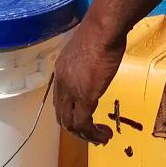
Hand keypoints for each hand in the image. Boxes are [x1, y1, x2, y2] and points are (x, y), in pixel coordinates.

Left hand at [52, 12, 126, 145]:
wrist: (103, 28)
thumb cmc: (100, 32)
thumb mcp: (87, 49)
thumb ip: (87, 63)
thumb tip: (97, 67)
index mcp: (61, 71)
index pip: (60, 100)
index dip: (71, 113)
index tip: (87, 118)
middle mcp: (62, 83)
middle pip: (62, 115)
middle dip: (77, 128)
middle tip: (93, 133)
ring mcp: (72, 91)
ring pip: (71, 124)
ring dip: (86, 135)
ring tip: (101, 138)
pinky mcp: (85, 96)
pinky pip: (85, 123)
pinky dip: (93, 133)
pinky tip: (104, 134)